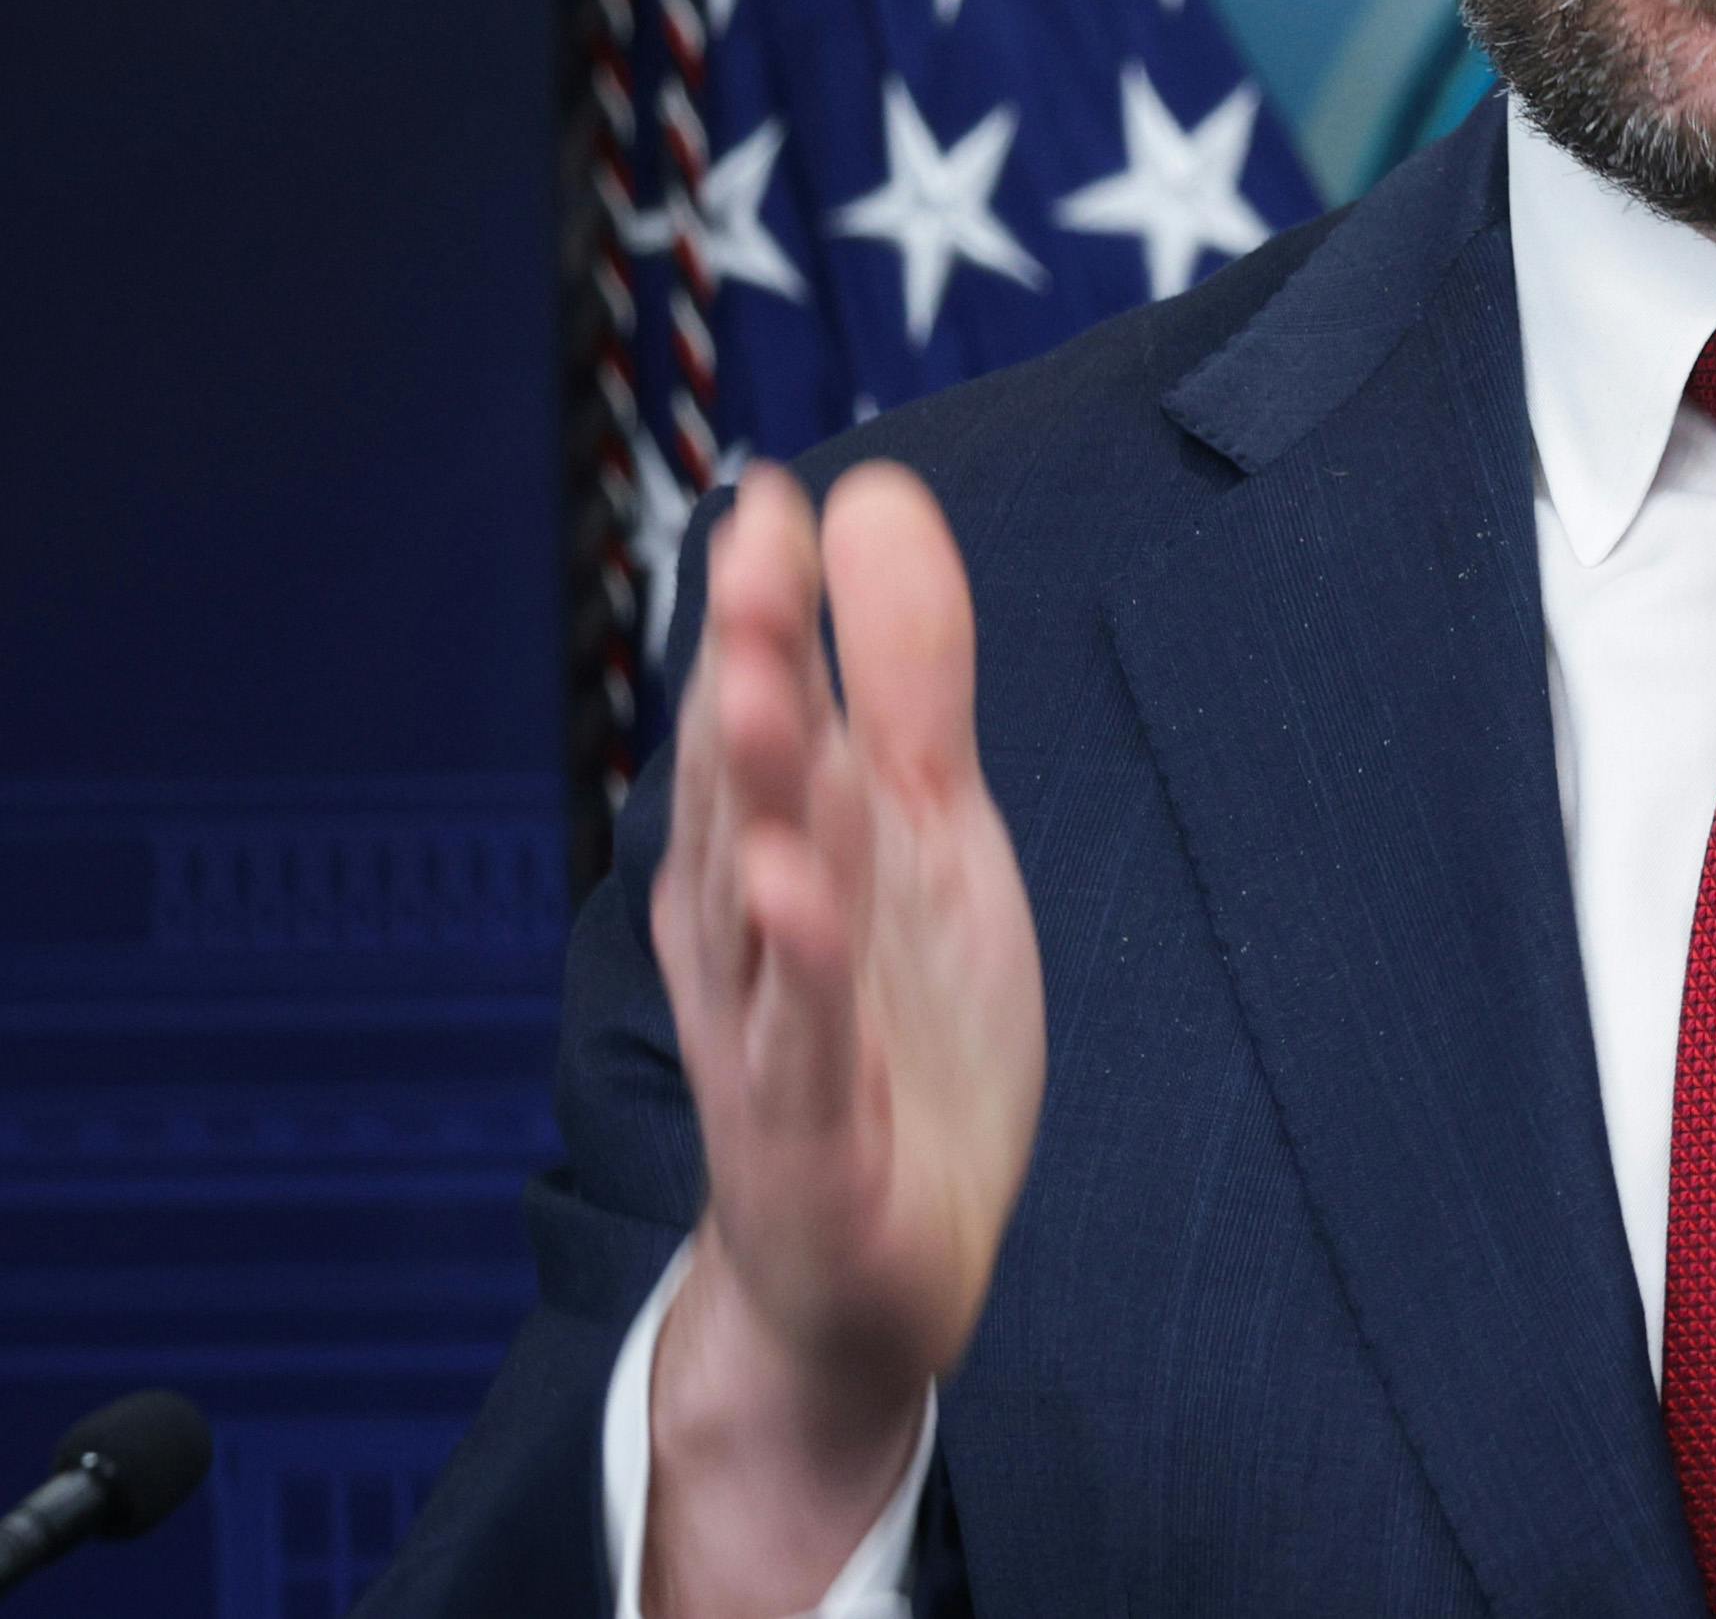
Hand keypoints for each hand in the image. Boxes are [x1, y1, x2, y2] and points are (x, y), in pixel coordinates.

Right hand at [644, 463, 1044, 1618]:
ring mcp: (774, 1034)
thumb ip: (906, 673)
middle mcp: (750, 929)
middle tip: (754, 557)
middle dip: (746, 670)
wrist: (869, 1267)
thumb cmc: (890, 1027)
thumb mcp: (924, 828)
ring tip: (765, 693)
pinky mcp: (810, 1139)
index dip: (763, 606)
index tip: (772, 496)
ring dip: (758, 798)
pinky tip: (799, 899)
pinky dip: (801, 975)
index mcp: (774, 845)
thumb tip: (874, 499)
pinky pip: (800, 1047)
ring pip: (758, 901)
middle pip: (742, 787)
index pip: (759, 707)